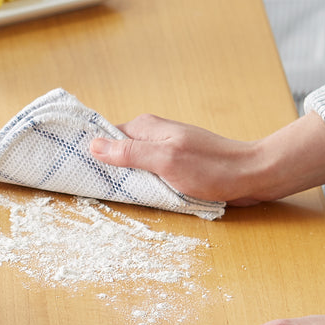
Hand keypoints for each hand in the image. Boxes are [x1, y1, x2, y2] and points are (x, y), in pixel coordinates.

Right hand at [89, 110, 324, 205]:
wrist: (251, 175)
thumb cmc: (211, 168)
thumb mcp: (165, 161)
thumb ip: (129, 153)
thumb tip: (92, 144)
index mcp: (145, 128)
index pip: (105, 136)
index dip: (90, 152)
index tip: (73, 169)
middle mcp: (152, 135)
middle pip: (116, 151)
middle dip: (104, 168)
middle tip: (88, 188)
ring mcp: (164, 150)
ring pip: (131, 165)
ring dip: (124, 179)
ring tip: (110, 195)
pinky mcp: (175, 165)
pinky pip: (147, 173)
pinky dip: (141, 185)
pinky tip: (139, 196)